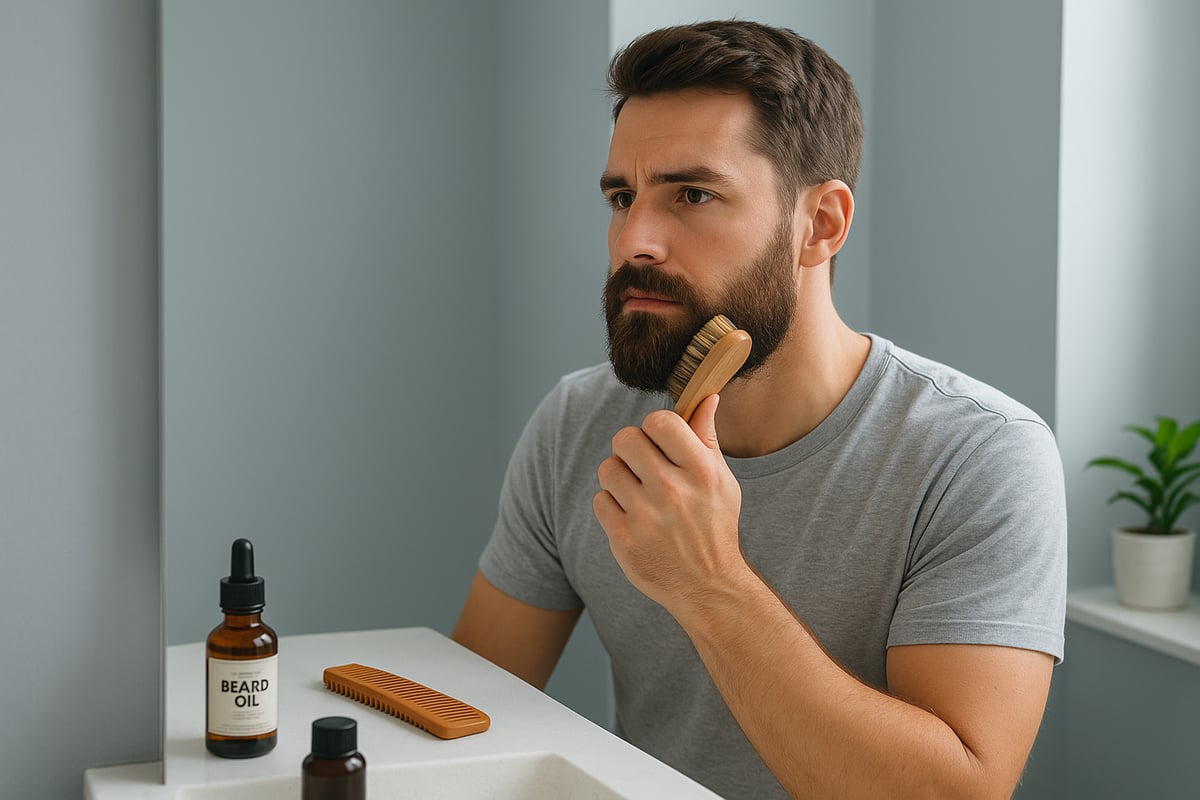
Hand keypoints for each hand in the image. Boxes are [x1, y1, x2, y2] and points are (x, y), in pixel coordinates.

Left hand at [593, 394, 748, 612]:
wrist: (708, 586)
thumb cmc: (714, 525)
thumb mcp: (721, 480)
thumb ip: (707, 437)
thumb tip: (707, 396)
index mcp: (701, 471)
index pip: (660, 421)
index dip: (655, 428)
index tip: (660, 442)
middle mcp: (673, 491)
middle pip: (625, 439)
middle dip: (631, 448)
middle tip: (642, 465)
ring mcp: (646, 517)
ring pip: (608, 469)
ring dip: (619, 477)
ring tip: (637, 493)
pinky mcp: (624, 539)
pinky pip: (600, 500)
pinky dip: (612, 506)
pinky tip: (631, 516)